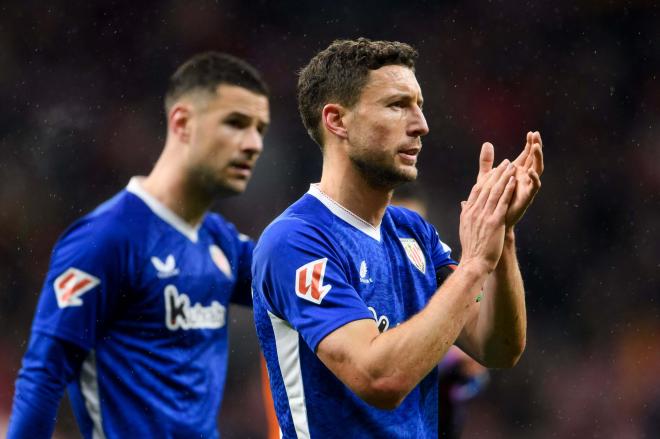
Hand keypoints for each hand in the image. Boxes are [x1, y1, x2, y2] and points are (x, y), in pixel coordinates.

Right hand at [459, 154, 516, 273]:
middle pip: (486, 187)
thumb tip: (464, 204)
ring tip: (511, 166)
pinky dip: (508, 190)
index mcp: (468, 212)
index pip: (477, 190)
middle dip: (497, 173)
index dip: (486, 179)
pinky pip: (502, 202)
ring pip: (495, 191)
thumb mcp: (465, 228)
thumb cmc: (472, 248)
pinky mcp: (494, 221)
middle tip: (505, 162)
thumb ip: (465, 213)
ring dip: (504, 177)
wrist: (475, 262)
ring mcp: (484, 216)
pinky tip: (513, 181)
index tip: (493, 171)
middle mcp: (475, 211)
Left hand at [472, 133, 543, 228]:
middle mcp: (524, 178)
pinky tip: (531, 171)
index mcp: (516, 172)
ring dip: (537, 158)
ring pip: (537, 169)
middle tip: (536, 135)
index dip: (529, 144)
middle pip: (533, 159)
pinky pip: (534, 186)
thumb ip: (486, 162)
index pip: (526, 155)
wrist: (494, 222)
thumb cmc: (491, 200)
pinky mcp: (527, 197)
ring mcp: (527, 186)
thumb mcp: (486, 177)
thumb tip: (487, 144)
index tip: (531, 132)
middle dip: (536, 147)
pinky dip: (534, 178)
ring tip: (536, 147)